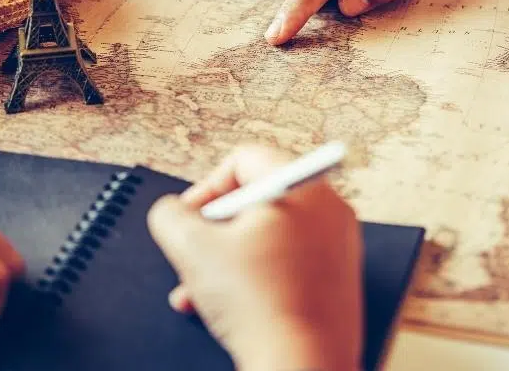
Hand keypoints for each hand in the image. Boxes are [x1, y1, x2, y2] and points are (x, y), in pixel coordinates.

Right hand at [147, 145, 362, 370]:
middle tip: (195, 254)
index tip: (189, 217)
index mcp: (302, 187)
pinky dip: (255, 275)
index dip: (207, 186)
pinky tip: (226, 304)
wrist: (303, 365)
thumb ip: (171, 216)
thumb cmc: (261, 307)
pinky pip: (288, 260)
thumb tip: (171, 210)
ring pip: (268, 234)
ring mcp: (337, 243)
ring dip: (226, 259)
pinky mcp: (337, 276)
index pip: (246, 158)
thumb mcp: (193, 249)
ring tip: (199, 290)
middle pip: (256, 199)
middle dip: (213, 230)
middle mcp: (328, 208)